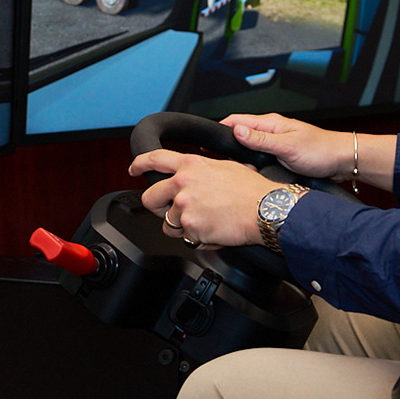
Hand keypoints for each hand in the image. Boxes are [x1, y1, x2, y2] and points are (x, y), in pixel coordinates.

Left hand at [128, 148, 282, 247]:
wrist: (266, 209)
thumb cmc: (253, 190)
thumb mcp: (227, 166)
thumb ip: (204, 169)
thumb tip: (197, 173)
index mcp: (192, 165)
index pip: (155, 158)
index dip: (140, 163)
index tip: (134, 169)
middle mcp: (184, 183)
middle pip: (150, 198)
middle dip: (157, 208)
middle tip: (171, 212)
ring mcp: (185, 206)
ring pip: (168, 225)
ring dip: (182, 228)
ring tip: (206, 222)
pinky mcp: (191, 227)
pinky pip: (186, 240)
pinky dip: (199, 240)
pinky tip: (215, 231)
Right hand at [218, 112, 346, 179]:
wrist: (342, 160)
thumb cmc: (321, 151)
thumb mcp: (287, 146)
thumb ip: (261, 139)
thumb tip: (237, 130)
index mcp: (270, 123)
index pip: (236, 121)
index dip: (219, 129)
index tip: (206, 142)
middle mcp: (271, 131)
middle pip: (240, 134)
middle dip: (225, 144)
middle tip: (212, 159)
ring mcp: (276, 142)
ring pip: (249, 146)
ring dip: (239, 154)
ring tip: (227, 167)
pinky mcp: (282, 154)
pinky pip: (260, 155)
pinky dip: (251, 162)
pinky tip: (248, 172)